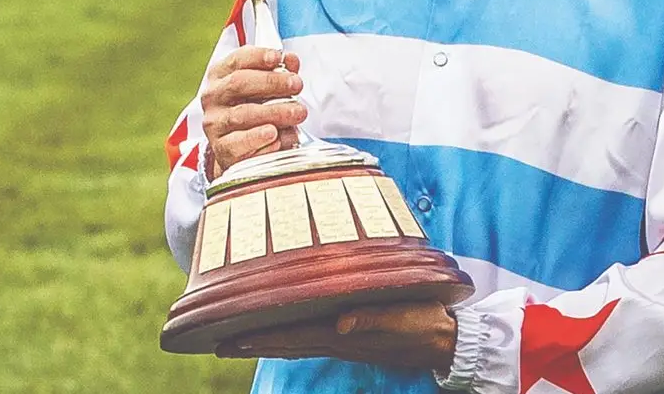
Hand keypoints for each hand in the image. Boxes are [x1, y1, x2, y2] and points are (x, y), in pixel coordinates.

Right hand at [200, 46, 307, 177]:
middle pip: (239, 83)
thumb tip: (291, 61)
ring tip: (297, 112)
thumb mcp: (264, 87)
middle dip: (272, 82)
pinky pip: (240, 144)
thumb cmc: (255, 108)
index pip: (237, 59)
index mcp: (221, 75)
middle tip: (297, 85)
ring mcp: (215, 123)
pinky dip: (260, 139)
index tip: (279, 58)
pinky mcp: (221, 148)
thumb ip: (279, 71)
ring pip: (242, 114)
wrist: (239, 148)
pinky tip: (276, 135)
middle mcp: (213, 97)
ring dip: (274, 112)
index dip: (258, 57)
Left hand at [215, 301, 455, 369]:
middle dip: (251, 344)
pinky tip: (279, 334)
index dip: (259, 339)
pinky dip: (288, 337)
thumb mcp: (401, 317)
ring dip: (265, 342)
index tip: (227, 340)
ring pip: (294, 342)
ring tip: (237, 342)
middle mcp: (336, 338)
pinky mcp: (350, 333)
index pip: (291, 336)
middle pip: (285, 343)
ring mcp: (342, 337)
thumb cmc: (423, 323)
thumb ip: (371, 319)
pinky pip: (310, 337)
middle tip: (218, 346)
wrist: (445, 338)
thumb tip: (340, 324)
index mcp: (342, 332)